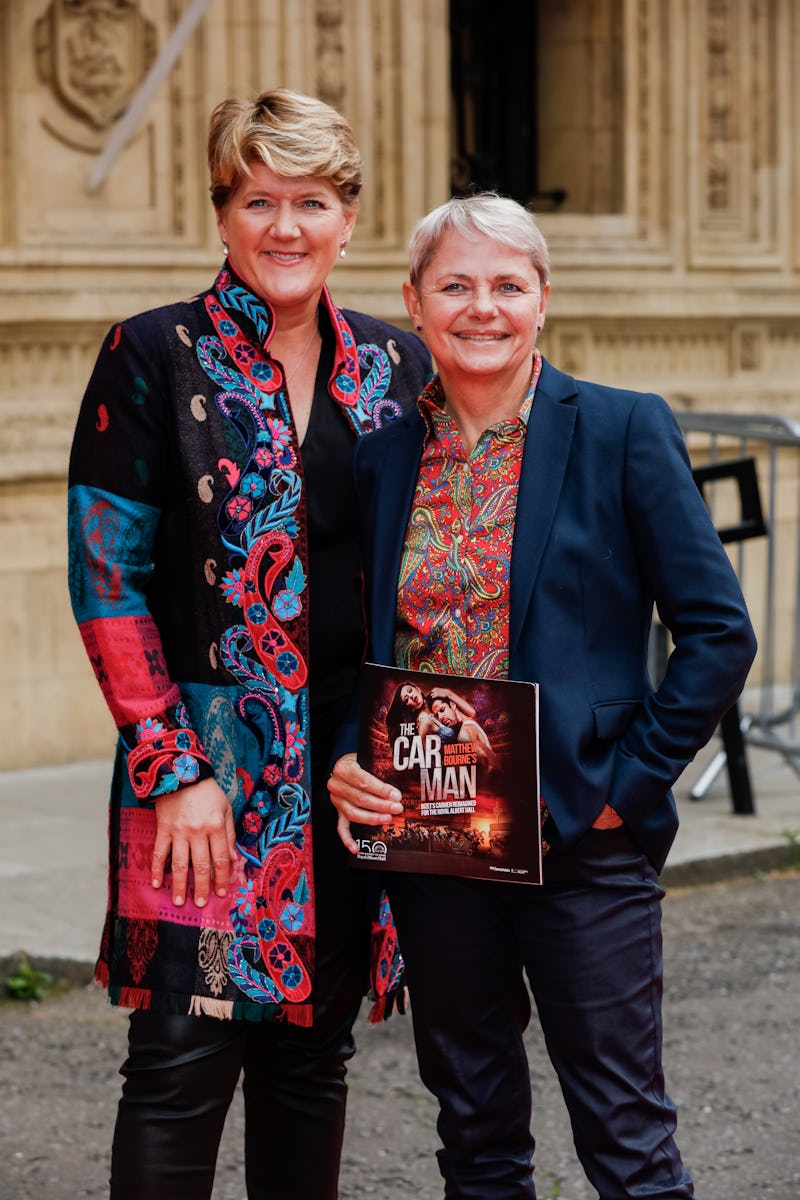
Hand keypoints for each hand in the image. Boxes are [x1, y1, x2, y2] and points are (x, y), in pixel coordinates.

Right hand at [151, 776, 237, 907]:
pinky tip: (156, 884)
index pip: (221, 858)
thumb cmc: (207, 792)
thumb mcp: (225, 809)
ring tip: (179, 902)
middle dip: (202, 887)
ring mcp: (179, 832)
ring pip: (179, 864)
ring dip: (179, 885)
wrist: (181, 773)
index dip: (222, 877)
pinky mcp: (163, 830)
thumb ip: (229, 834)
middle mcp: (198, 832)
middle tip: (201, 903)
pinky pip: (159, 853)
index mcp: (216, 827)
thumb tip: (234, 860)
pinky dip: (157, 870)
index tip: (221, 892)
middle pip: (201, 866)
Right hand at [327, 753, 403, 853]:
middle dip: (381, 805)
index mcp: (343, 769)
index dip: (381, 790)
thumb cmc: (360, 761)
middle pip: (360, 799)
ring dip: (372, 818)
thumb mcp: (368, 758)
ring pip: (354, 814)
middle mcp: (336, 785)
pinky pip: (342, 827)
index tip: (396, 795)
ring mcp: (336, 800)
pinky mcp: (338, 811)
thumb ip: (381, 767)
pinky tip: (355, 848)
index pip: (364, 782)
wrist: (345, 764)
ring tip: (388, 819)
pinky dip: (347, 839)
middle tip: (397, 808)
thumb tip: (402, 776)